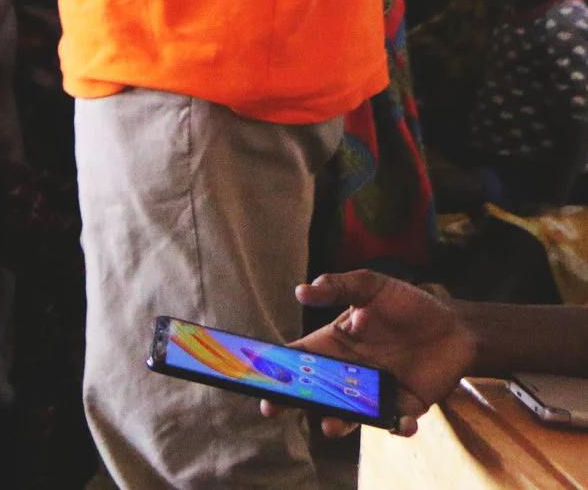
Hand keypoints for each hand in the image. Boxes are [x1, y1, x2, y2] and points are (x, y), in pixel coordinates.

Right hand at [274, 271, 477, 437]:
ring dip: (339, 423)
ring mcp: (376, 392)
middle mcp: (349, 373)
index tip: (255, 376)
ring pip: (350, 414)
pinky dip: (397, 426)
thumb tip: (301, 290)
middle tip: (272, 409)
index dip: (275, 366)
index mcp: (334, 344)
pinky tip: (400, 421)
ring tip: (331, 425)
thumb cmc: (407, 303)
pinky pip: (397, 422)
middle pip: (314, 392)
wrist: (457, 325)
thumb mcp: (372, 286)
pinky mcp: (407, 406)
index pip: (298, 358)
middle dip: (292, 402)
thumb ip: (339, 286)